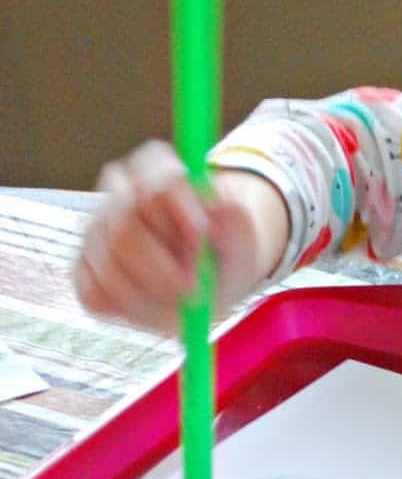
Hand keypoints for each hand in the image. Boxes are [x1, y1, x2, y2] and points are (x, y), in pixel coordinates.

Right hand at [75, 140, 289, 332]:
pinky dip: (129, 310)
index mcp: (157, 167)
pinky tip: (155, 305)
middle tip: (195, 290)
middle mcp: (118, 191)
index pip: (158, 183)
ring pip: (109, 268)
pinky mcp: (82, 268)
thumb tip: (211, 203)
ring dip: (151, 296)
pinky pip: (95, 294)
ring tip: (182, 300)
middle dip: (163, 270)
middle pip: (125, 229)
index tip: (203, 243)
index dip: (181, 216)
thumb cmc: (226, 249)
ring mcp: (94, 229)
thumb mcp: (242, 232)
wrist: (211, 274)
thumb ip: (230, 214)